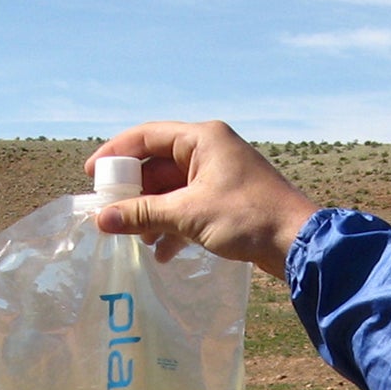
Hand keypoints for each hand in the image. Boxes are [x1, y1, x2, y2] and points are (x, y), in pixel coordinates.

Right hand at [87, 121, 318, 279]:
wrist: (298, 243)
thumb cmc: (246, 219)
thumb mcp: (187, 215)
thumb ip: (142, 213)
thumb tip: (102, 219)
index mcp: (203, 139)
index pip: (146, 136)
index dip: (116, 153)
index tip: (92, 175)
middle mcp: (211, 151)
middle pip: (158, 164)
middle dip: (135, 193)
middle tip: (111, 216)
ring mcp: (221, 176)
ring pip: (174, 189)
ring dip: (153, 213)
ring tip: (138, 240)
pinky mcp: (228, 201)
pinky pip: (190, 207)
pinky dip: (174, 226)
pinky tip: (164, 253)